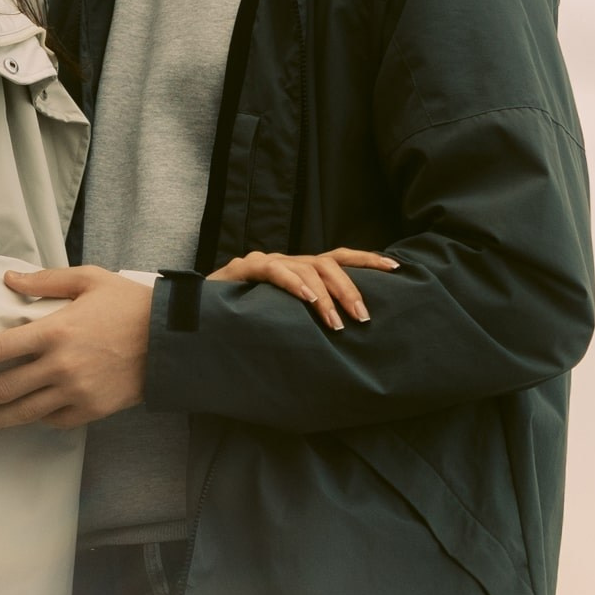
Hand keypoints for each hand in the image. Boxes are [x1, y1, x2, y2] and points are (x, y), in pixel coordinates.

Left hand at [0, 267, 151, 428]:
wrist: (172, 340)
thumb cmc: (130, 304)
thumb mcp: (89, 279)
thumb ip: (45, 280)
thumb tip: (8, 279)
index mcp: (53, 331)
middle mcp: (59, 366)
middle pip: (2, 389)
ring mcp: (75, 392)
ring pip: (23, 413)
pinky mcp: (91, 410)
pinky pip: (53, 420)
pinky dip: (36, 420)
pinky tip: (24, 418)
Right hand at [209, 249, 398, 331]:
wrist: (197, 316)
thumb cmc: (247, 320)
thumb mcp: (287, 320)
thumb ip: (311, 320)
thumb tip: (348, 336)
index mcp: (302, 270)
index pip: (341, 258)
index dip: (368, 260)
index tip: (397, 269)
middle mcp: (288, 261)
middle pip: (329, 263)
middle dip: (350, 289)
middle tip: (363, 317)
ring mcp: (266, 262)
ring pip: (306, 268)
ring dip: (325, 296)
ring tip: (336, 322)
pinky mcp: (243, 269)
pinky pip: (274, 271)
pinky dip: (293, 283)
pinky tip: (308, 298)